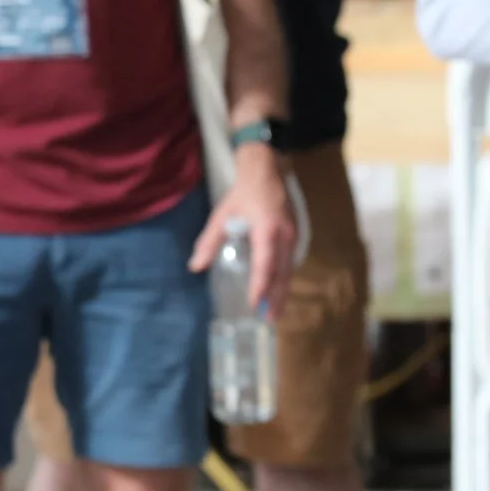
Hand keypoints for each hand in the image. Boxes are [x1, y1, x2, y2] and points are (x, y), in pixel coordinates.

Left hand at [190, 145, 298, 311]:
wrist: (267, 170)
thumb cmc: (243, 193)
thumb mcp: (222, 215)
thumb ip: (210, 241)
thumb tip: (196, 266)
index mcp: (267, 230)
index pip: (265, 265)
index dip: (260, 286)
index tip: (254, 304)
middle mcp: (284, 236)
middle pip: (282, 274)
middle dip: (276, 298)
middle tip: (270, 320)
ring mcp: (292, 237)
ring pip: (288, 270)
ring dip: (282, 292)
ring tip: (275, 312)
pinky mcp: (294, 236)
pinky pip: (289, 262)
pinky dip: (284, 279)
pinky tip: (278, 291)